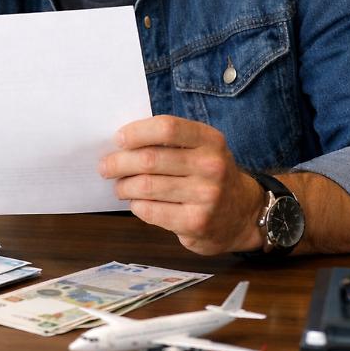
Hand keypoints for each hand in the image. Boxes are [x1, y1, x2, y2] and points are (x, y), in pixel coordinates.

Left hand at [99, 115, 264, 255]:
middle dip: (119, 163)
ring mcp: (205, 196)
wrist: (243, 214)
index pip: (166, 128)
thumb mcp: (202, 149)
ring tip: (119, 187)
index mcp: (211, 140)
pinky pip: (151, 211)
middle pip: (150, 159)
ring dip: (123, 187)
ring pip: (146, 187)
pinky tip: (137, 203)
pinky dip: (136, 206)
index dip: (136, 132)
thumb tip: (121, 142)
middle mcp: (211, 166)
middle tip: (106, 166)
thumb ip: (170, 142)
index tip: (118, 139)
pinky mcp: (196, 223)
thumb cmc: (209, 175)